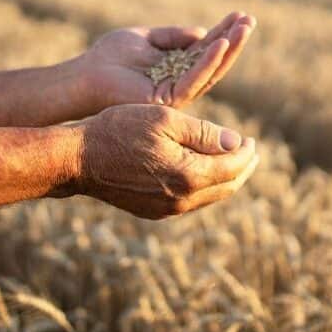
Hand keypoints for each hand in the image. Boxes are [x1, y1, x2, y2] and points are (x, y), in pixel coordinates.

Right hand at [52, 104, 258, 218]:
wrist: (79, 159)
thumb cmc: (120, 130)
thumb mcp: (165, 120)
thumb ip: (204, 133)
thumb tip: (237, 143)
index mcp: (188, 175)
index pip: (233, 167)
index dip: (246, 152)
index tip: (251, 139)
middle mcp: (182, 200)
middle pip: (227, 187)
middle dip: (242, 168)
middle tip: (250, 151)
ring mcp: (167, 210)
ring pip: (210, 197)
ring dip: (225, 178)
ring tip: (232, 160)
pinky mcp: (154, 211)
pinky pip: (191, 201)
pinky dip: (204, 186)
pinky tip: (202, 171)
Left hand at [83, 12, 255, 108]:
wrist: (85, 75)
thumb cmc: (109, 56)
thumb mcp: (146, 37)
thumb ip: (172, 35)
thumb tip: (202, 32)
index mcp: (176, 68)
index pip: (206, 49)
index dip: (224, 32)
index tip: (240, 14)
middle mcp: (180, 82)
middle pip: (214, 61)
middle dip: (233, 41)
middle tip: (250, 20)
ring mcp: (176, 93)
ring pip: (210, 72)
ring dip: (228, 49)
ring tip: (244, 28)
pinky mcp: (168, 99)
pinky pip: (193, 80)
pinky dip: (208, 62)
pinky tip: (220, 44)